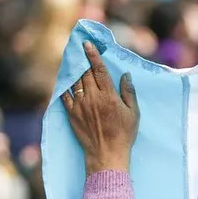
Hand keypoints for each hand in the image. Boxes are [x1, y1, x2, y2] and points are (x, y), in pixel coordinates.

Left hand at [62, 41, 138, 174]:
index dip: (93, 55)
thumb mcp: (133, 113)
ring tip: (73, 63)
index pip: (99, 70)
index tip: (87, 44)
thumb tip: (125, 75)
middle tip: (79, 50)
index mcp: (108, 96)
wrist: (106, 154)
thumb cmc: (123, 135)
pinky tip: (66, 80)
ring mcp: (80, 106)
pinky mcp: (72, 115)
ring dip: (74, 71)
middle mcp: (92, 98)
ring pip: (74, 82)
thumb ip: (129, 93)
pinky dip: (65, 86)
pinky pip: (65, 96)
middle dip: (83, 60)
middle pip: (85, 74)